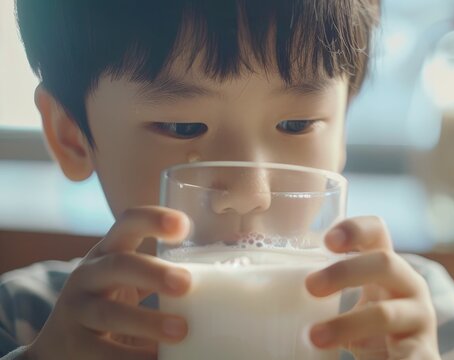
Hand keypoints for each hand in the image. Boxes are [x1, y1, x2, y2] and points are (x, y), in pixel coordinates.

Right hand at [27, 206, 191, 359]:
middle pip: (117, 265)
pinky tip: (158, 359)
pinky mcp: (73, 346)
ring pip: (108, 314)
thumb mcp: (131, 281)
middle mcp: (88, 275)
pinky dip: (131, 358)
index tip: (183, 226)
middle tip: (186, 284)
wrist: (62, 346)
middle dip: (152, 272)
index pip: (127, 223)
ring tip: (180, 331)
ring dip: (146, 321)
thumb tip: (237, 282)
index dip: (152, 219)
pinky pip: (101, 353)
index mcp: (109, 252)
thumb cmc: (114, 305)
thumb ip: (168, 275)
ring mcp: (76, 311)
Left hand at [306, 216, 440, 359]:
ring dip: (346, 325)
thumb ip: (321, 293)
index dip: (355, 229)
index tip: (326, 241)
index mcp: (388, 269)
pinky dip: (390, 358)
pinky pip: (411, 355)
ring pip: (386, 313)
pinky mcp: (424, 354)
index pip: (378, 232)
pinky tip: (360, 358)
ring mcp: (419, 320)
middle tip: (309, 287)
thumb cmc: (368, 329)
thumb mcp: (348, 304)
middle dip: (345, 272)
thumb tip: (252, 301)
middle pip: (384, 262)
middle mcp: (409, 287)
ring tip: (314, 337)